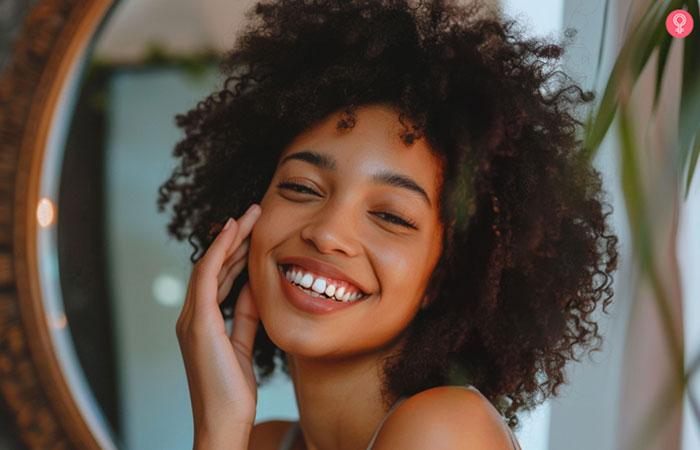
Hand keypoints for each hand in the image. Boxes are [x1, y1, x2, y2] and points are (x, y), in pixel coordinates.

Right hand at [175, 204, 261, 444]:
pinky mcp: (199, 324)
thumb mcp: (243, 345)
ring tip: (248, 215)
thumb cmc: (233, 391)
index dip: (234, 251)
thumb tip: (255, 288)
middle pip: (213, 266)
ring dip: (229, 238)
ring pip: (209, 266)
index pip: (219, 277)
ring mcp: (192, 319)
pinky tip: (231, 232)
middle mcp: (192, 316)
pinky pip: (207, 278)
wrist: (224, 422)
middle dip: (234, 238)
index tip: (252, 231)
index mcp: (202, 322)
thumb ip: (245, 317)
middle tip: (254, 213)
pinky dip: (218, 252)